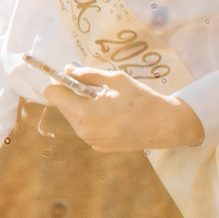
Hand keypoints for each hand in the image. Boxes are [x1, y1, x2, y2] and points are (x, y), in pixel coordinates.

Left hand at [45, 69, 206, 151]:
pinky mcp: (99, 147)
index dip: (58, 82)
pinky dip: (91, 118)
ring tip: (104, 99)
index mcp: (86, 112)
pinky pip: (86, 128)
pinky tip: (110, 114)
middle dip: (71, 94)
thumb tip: (68, 70)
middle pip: (62, 106)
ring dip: (81, 106)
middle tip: (90, 85)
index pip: (53, 95)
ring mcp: (91, 141)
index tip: (68, 76)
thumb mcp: (115, 79)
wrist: (165, 126)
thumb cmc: (142, 99)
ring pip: (73, 118)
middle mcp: (84, 130)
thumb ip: (88, 75)